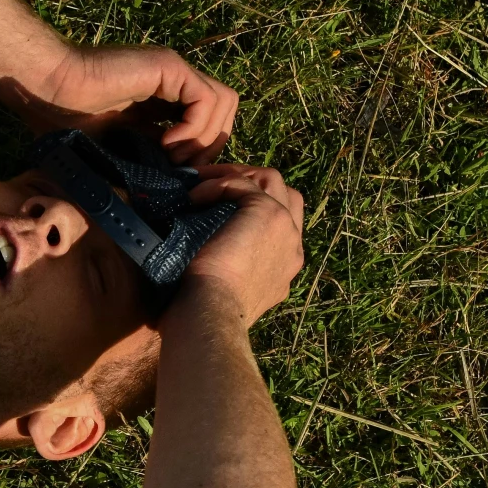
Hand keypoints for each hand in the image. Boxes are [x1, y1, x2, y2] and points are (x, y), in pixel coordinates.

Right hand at [0, 44, 238, 160]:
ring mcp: (175, 72)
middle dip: (209, 148)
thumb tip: (171, 189)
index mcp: (162, 101)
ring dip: (204, 138)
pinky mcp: (170, 68)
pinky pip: (208, 99)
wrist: (49, 90)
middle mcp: (174, 83)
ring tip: (172, 157)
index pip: (208, 123)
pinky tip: (167, 144)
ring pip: (224, 104)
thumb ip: (146, 159)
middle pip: (224, 113)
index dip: (200, 153)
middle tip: (179, 170)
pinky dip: (195, 128)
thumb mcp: (117, 149)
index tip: (177, 176)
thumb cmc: (66, 120)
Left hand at [179, 163, 304, 327]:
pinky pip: (242, 184)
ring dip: (233, 175)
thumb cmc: (209, 310)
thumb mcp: (233, 288)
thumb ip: (236, 268)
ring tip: (201, 182)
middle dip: (250, 182)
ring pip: (269, 179)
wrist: (213, 312)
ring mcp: (285, 226)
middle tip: (213, 186)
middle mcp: (293, 244)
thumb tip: (208, 252)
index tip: (222, 205)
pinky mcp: (267, 212)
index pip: (285, 220)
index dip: (255, 205)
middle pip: (284, 193)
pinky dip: (216, 184)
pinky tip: (194, 196)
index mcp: (287, 263)